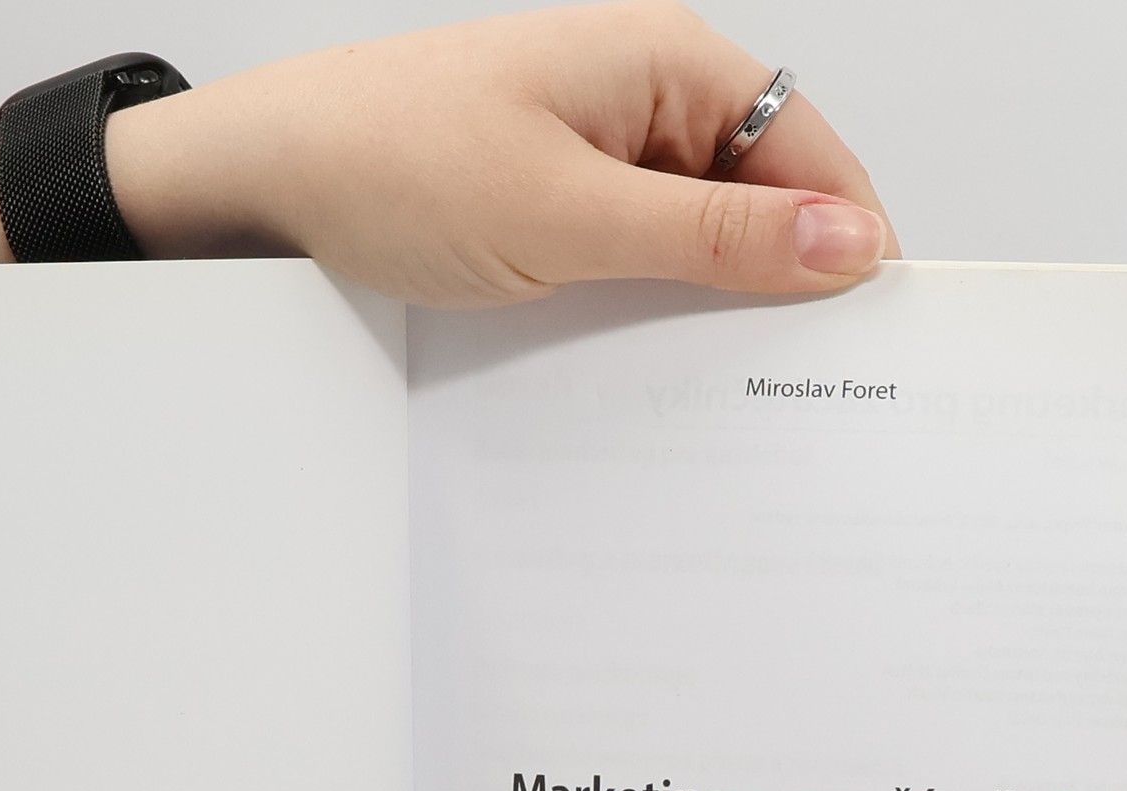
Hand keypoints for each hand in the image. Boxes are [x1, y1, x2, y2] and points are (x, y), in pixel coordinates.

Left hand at [0, 3, 895, 304]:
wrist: (258, 182)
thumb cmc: (390, 165)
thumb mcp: (568, 218)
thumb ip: (712, 237)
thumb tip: (846, 244)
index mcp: (665, 64)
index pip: (811, 151)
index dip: (848, 242)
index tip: (868, 339)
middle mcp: (640, 99)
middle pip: (762, 199)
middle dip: (779, 287)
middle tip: (789, 390)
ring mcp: (593, 154)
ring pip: (695, 241)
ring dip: (705, 310)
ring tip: (709, 388)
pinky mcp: (551, 205)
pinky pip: (631, 262)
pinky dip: (643, 312)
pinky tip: (636, 366)